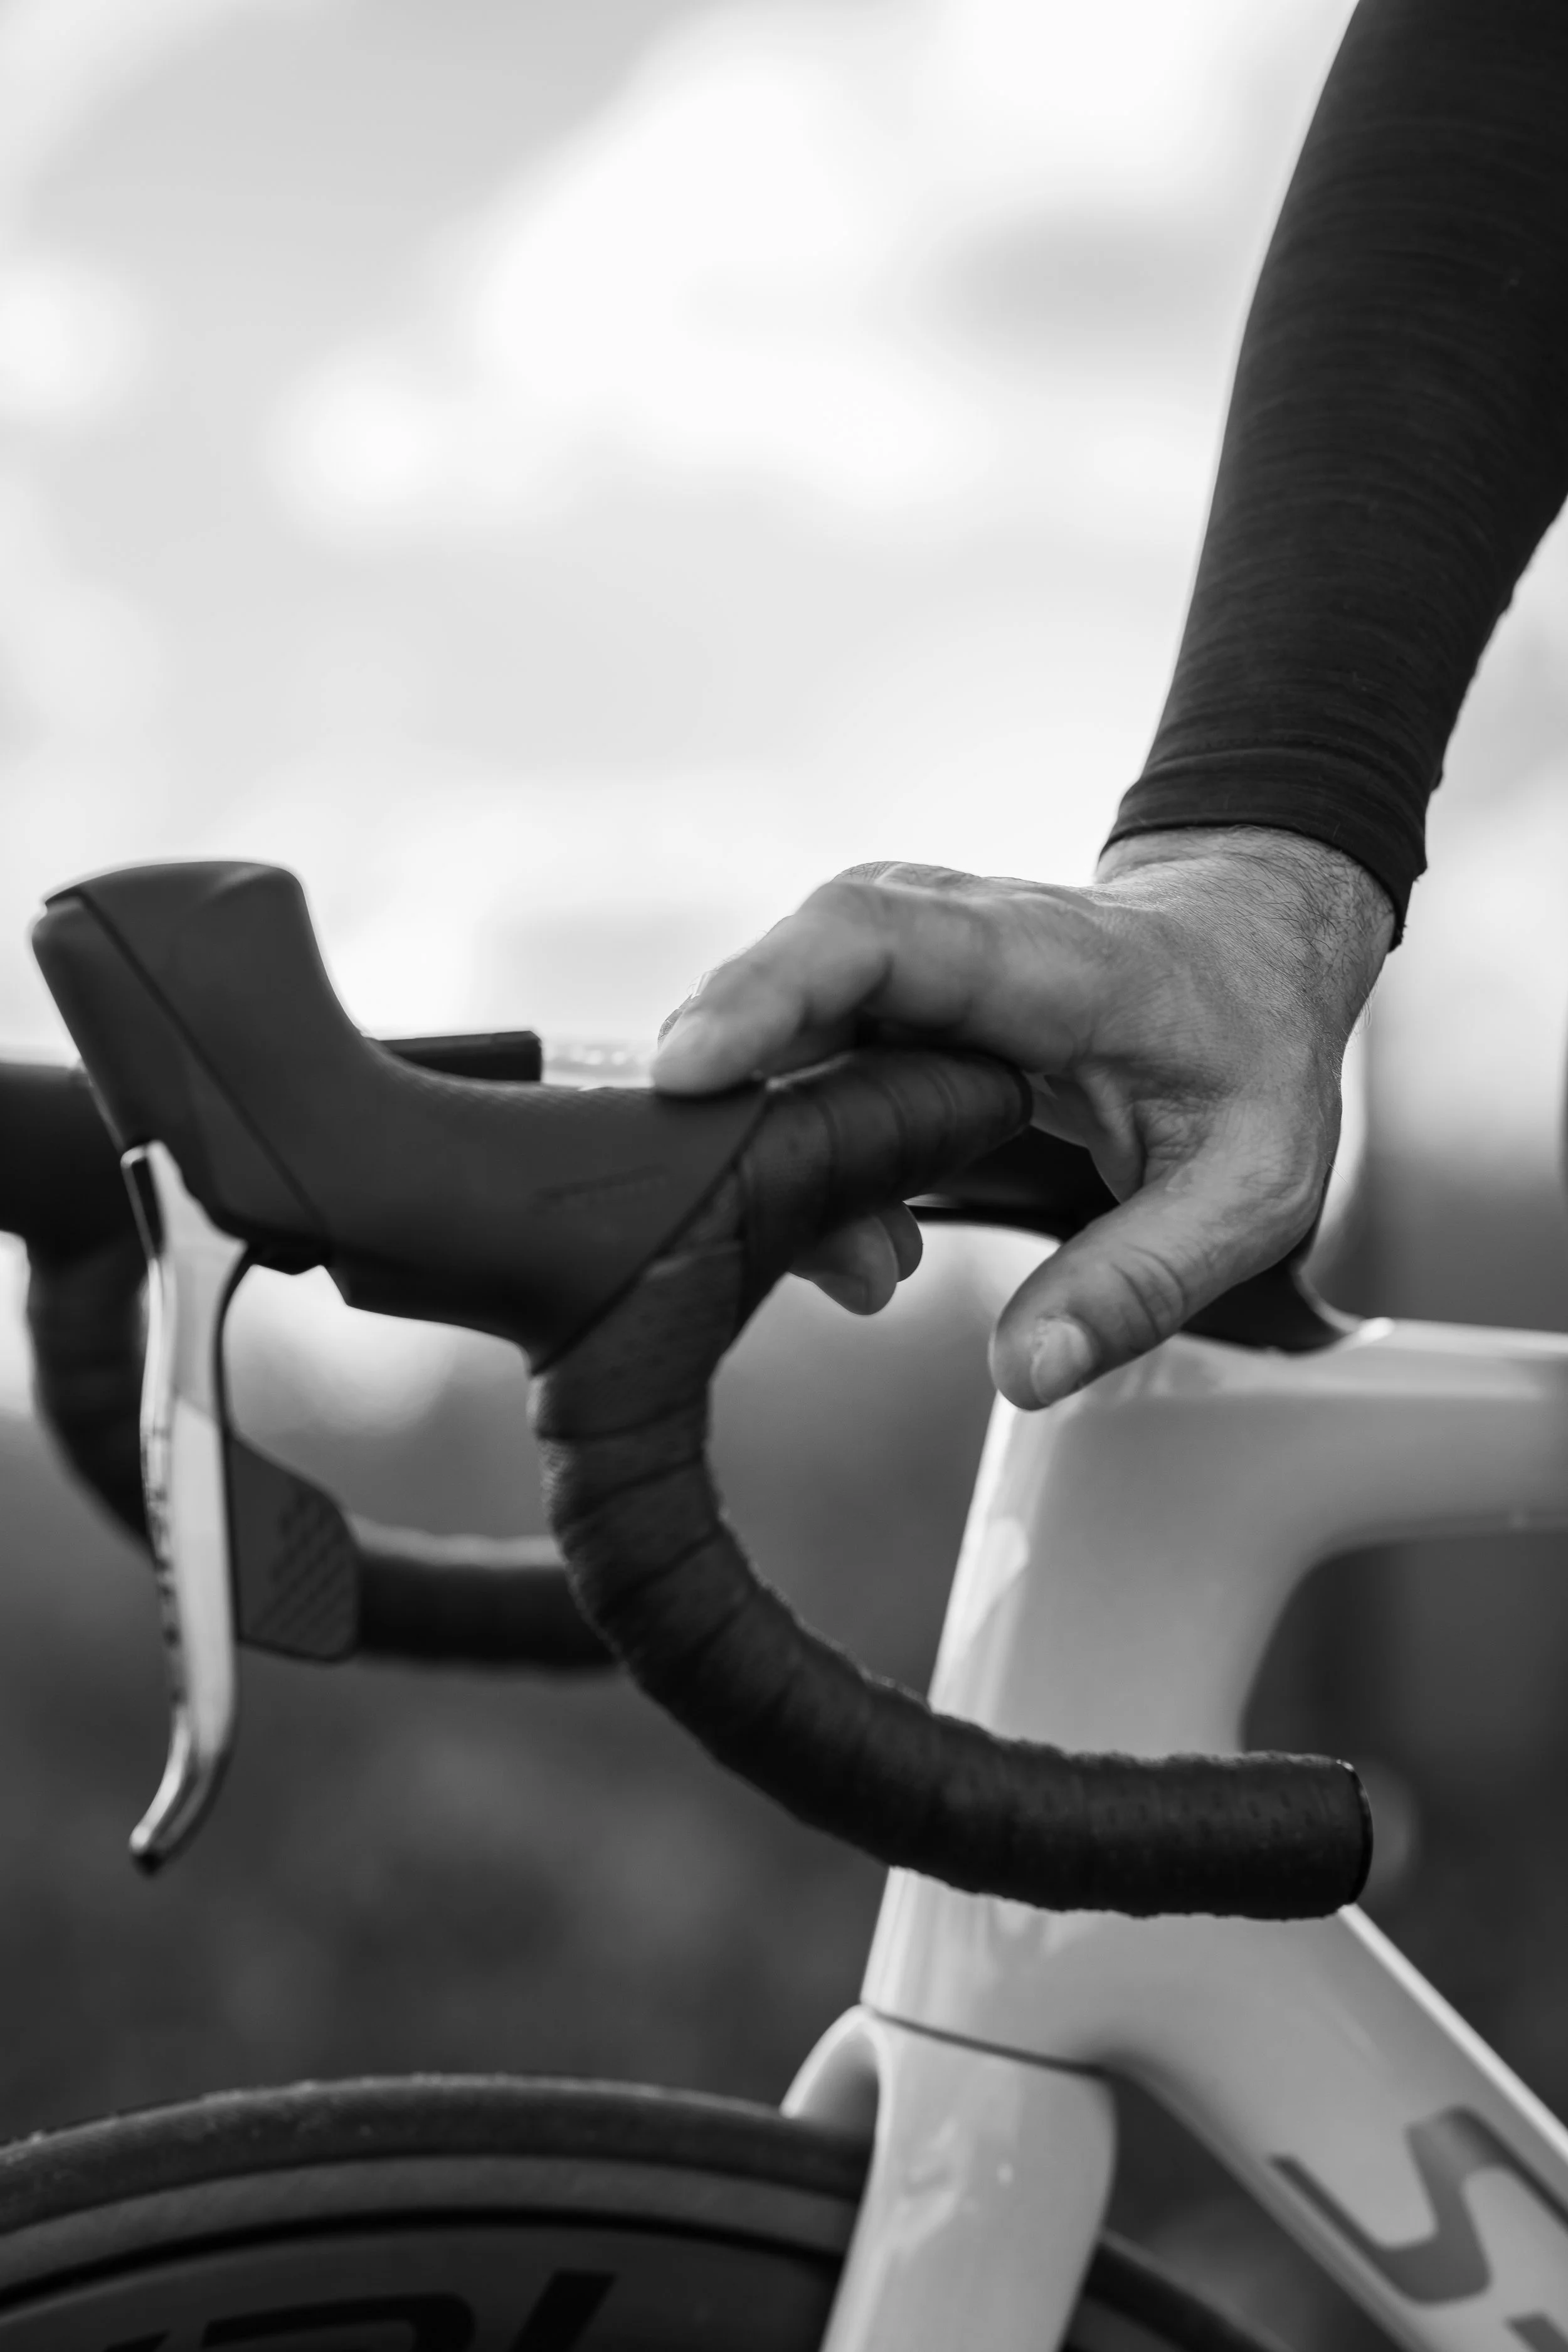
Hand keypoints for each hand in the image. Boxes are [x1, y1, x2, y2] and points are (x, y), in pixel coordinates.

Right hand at [652, 829, 1393, 1406]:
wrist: (1241, 952)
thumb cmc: (1246, 1054)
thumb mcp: (1248, 1187)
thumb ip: (1141, 1280)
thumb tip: (1023, 1374)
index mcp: (1043, 954)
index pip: (872, 937)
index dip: (768, 994)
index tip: (686, 1072)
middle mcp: (946, 928)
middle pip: (793, 983)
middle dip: (754, 1114)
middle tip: (813, 1256)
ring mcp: (900, 958)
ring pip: (780, 1030)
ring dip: (782, 1152)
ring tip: (864, 1267)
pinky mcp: (874, 997)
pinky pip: (797, 1056)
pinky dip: (800, 1148)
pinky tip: (857, 1234)